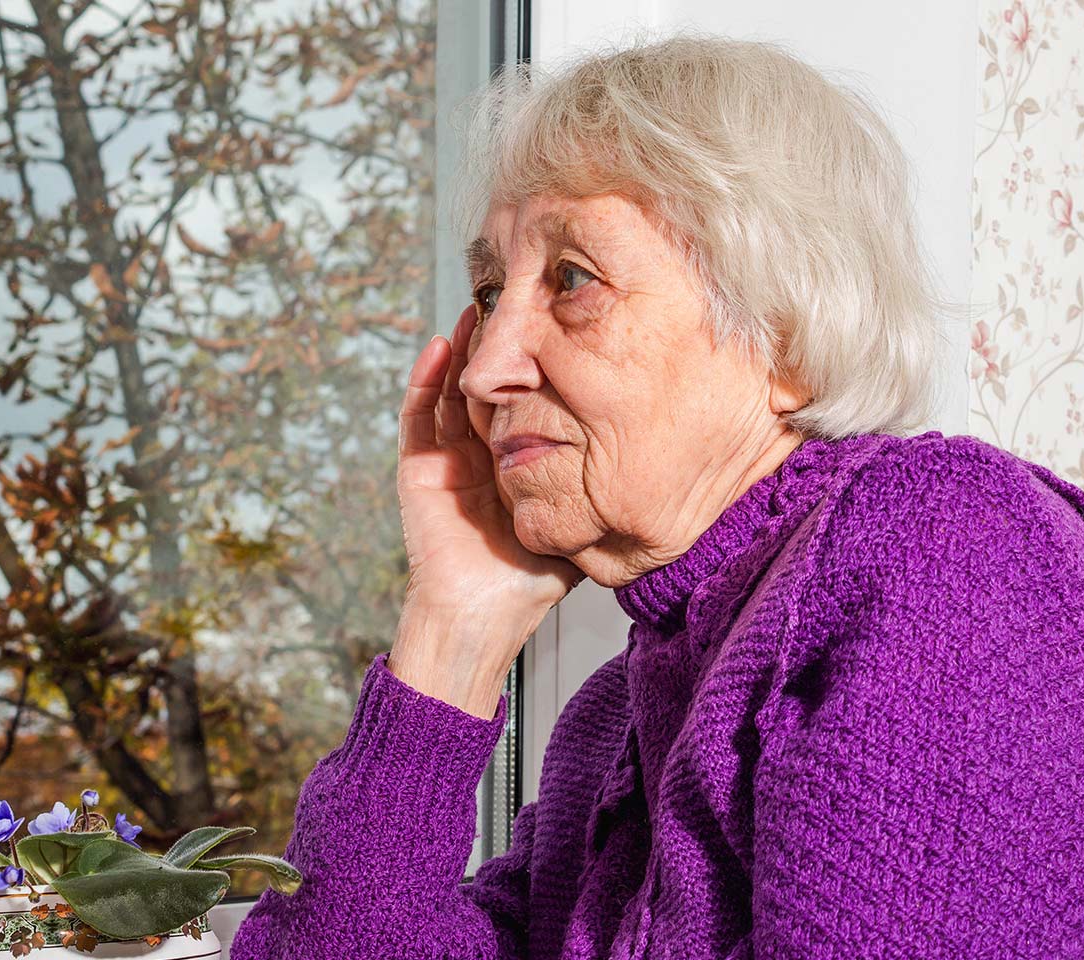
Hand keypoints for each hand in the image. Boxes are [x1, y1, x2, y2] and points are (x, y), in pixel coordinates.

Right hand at [390, 305, 586, 712]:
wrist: (482, 617)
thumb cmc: (531, 581)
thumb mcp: (580, 520)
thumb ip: (603, 489)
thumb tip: (665, 465)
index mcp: (516, 459)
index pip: (524, 398)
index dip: (534, 362)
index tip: (557, 322)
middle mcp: (480, 451)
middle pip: (486, 383)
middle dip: (498, 342)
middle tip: (514, 295)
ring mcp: (447, 456)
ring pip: (452, 387)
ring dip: (462, 347)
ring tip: (479, 305)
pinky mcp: (419, 467)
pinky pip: (419, 414)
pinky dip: (425, 378)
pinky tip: (441, 344)